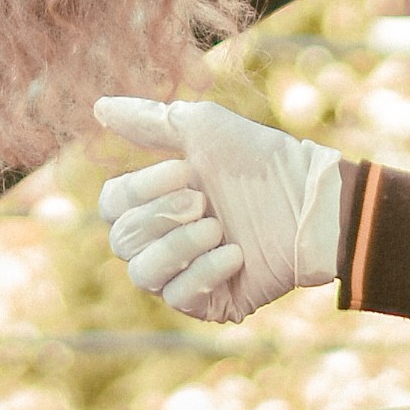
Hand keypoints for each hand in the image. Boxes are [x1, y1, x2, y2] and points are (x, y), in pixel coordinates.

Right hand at [92, 99, 339, 322]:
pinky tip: (236, 254)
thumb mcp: (203, 129)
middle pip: (121, 240)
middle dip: (161, 216)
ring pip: (143, 274)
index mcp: (157, 199)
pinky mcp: (210, 302)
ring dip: (178, 245)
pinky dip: (204, 272)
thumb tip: (98, 107)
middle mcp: (164, 239)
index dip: (140, 189)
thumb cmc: (260, 159)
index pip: (112, 204)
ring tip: (217, 227)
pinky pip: (179, 297)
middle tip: (203, 199)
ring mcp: (185, 273)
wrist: (312, 200)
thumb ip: (149, 120)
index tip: (186, 170)